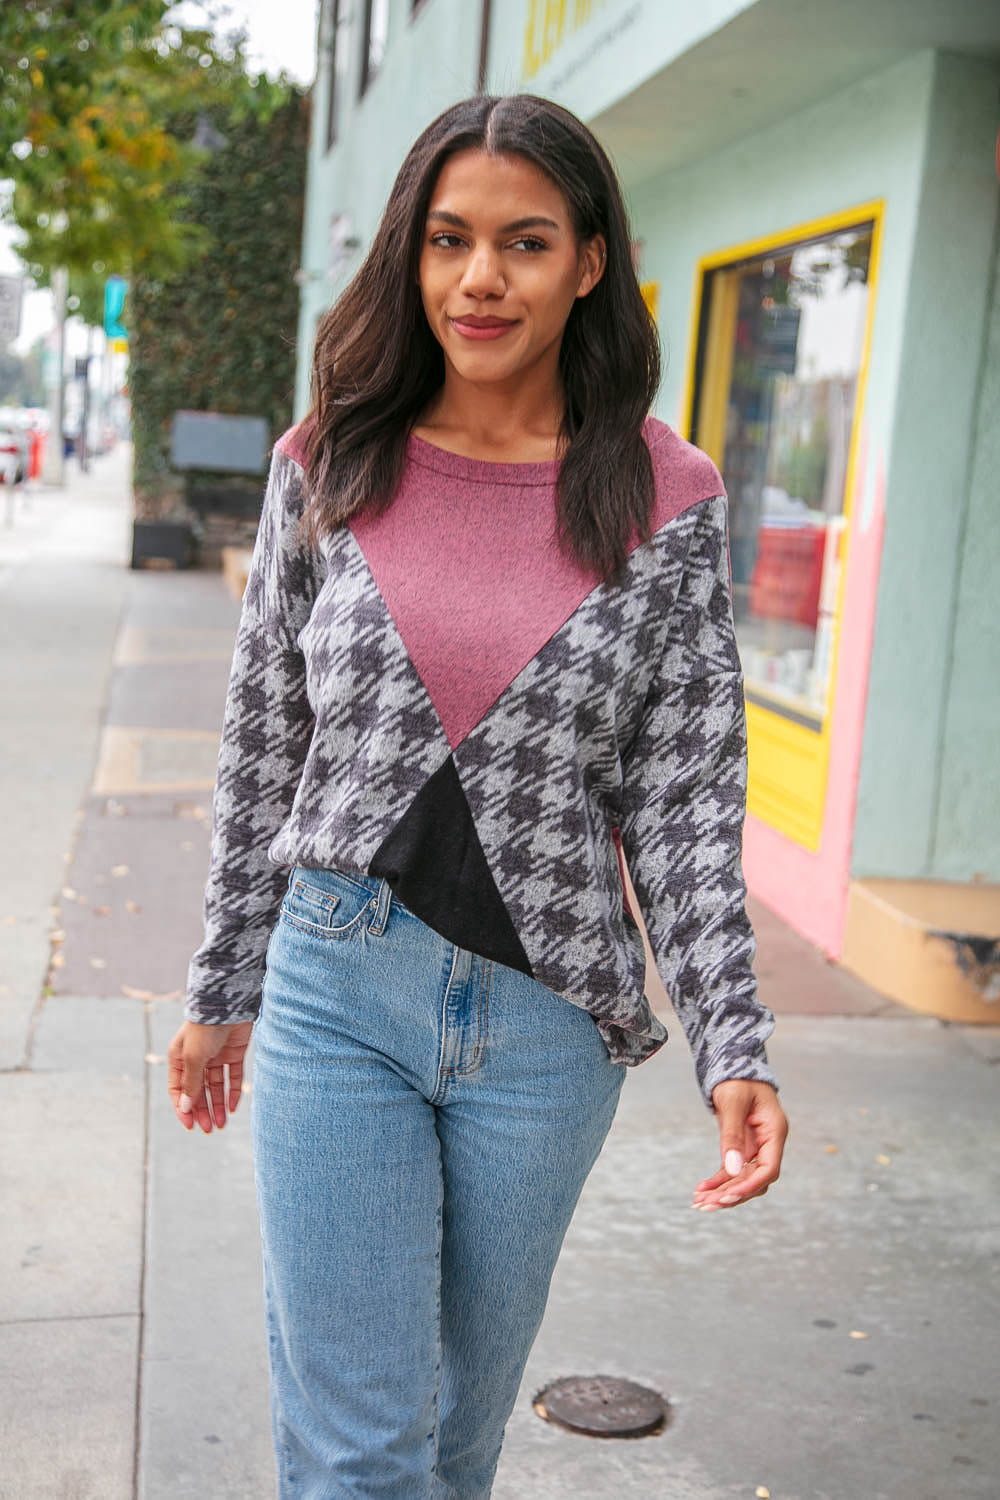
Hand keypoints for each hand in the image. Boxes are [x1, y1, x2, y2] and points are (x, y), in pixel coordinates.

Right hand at [167, 1020, 253, 1133]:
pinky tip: (233, 1108)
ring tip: (222, 1124)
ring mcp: (216, 1055)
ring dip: (218, 1105)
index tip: (191, 1126)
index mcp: (179, 1058)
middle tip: (210, 1130)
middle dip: (203, 1111)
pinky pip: (232, 1076)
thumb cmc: (205, 1029)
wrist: (228, 1004)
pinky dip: (232, 1092)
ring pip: (216, 1086)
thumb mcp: (194, 1058)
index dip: (183, 1108)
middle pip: (198, 1090)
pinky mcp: (234, 1052)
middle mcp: (196, 1058)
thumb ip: (191, 1084)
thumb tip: (185, 1108)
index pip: (178, 1089)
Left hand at [692, 1078, 786, 1211]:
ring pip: (742, 1179)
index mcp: (775, 1131)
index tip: (727, 1196)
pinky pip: (732, 1170)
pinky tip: (701, 1190)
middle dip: (732, 1194)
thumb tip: (732, 1169)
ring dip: (722, 1192)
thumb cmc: (736, 1078)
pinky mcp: (742, 1147)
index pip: (769, 1169)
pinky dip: (717, 1181)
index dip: (749, 1185)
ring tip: (698, 1202)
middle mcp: (769, 1143)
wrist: (733, 1064)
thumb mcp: (732, 1103)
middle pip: (755, 1180)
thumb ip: (732, 1135)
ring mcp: (756, 1147)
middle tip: (706, 1204)